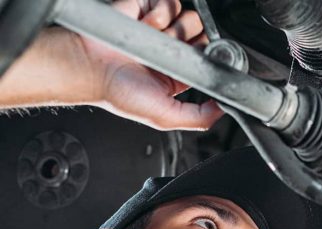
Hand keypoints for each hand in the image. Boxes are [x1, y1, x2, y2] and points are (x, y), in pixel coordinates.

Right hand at [79, 0, 222, 129]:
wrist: (90, 66)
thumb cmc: (120, 93)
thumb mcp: (166, 117)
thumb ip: (199, 117)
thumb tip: (224, 109)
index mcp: (176, 77)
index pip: (206, 60)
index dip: (207, 57)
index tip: (197, 61)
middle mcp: (170, 52)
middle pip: (200, 34)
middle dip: (190, 42)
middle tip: (170, 54)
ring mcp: (159, 28)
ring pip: (187, 16)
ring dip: (173, 29)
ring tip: (153, 42)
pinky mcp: (146, 8)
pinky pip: (168, 2)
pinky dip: (159, 13)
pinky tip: (146, 26)